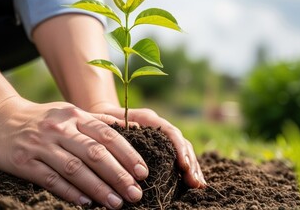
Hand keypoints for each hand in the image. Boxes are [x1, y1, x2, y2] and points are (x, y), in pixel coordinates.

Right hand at [0, 97, 147, 208]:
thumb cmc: (43, 119)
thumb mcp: (70, 113)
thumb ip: (98, 122)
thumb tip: (134, 130)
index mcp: (74, 116)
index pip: (107, 136)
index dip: (127, 155)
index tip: (142, 173)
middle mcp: (60, 129)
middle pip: (95, 153)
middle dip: (118, 175)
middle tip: (135, 193)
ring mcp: (40, 145)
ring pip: (75, 168)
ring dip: (98, 187)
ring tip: (116, 203)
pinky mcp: (23, 161)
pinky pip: (50, 179)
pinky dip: (70, 191)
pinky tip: (86, 202)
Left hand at [89, 103, 206, 188]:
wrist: (101, 115)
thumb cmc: (103, 119)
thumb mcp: (107, 120)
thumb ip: (118, 126)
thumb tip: (132, 133)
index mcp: (148, 119)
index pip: (170, 131)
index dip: (179, 148)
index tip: (184, 165)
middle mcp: (158, 127)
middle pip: (181, 143)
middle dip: (191, 162)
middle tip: (196, 182)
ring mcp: (161, 138)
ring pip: (182, 151)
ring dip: (192, 168)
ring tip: (198, 185)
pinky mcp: (159, 149)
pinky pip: (176, 159)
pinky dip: (185, 171)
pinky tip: (190, 184)